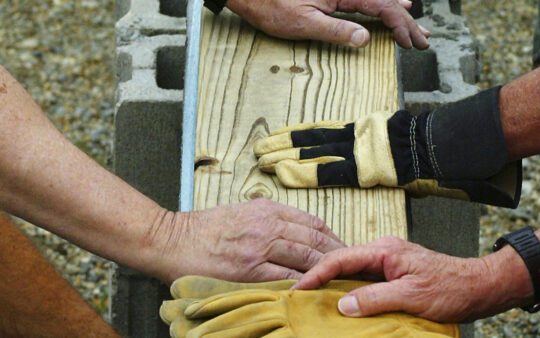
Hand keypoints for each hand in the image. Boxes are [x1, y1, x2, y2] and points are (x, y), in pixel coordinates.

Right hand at [146, 199, 344, 283]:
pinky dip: (303, 283)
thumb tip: (293, 230)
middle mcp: (268, 224)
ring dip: (327, 269)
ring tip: (341, 281)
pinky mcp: (249, 268)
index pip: (313, 223)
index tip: (344, 249)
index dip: (334, 237)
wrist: (173, 239)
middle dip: (338, 254)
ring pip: (306, 257)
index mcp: (268, 209)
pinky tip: (314, 291)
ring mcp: (259, 246)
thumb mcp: (241, 211)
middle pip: (316, 240)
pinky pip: (285, 277)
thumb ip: (268, 218)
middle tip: (353, 267)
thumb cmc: (206, 228)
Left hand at [226, 0, 429, 48]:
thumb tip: (365, 39)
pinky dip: (383, 6)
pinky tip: (394, 7)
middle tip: (423, 40)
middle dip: (406, 22)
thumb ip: (335, 30)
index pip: (382, 7)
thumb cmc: (271, 5)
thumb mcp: (303, 23)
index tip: (412, 43)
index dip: (401, 25)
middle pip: (385, 1)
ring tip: (415, 27)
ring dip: (398, 14)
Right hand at [294, 236, 532, 321]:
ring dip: (333, 285)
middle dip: (319, 277)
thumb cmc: (450, 288)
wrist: (478, 287)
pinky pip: (364, 280)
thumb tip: (342, 305)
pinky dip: (350, 290)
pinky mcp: (393, 273)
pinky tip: (342, 303)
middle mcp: (382, 252)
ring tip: (314, 300)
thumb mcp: (411, 297)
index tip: (299, 289)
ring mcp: (387, 261)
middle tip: (300, 295)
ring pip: (352, 272)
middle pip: (342, 262)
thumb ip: (375, 298)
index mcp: (383, 251)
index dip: (317, 273)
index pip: (340, 259)